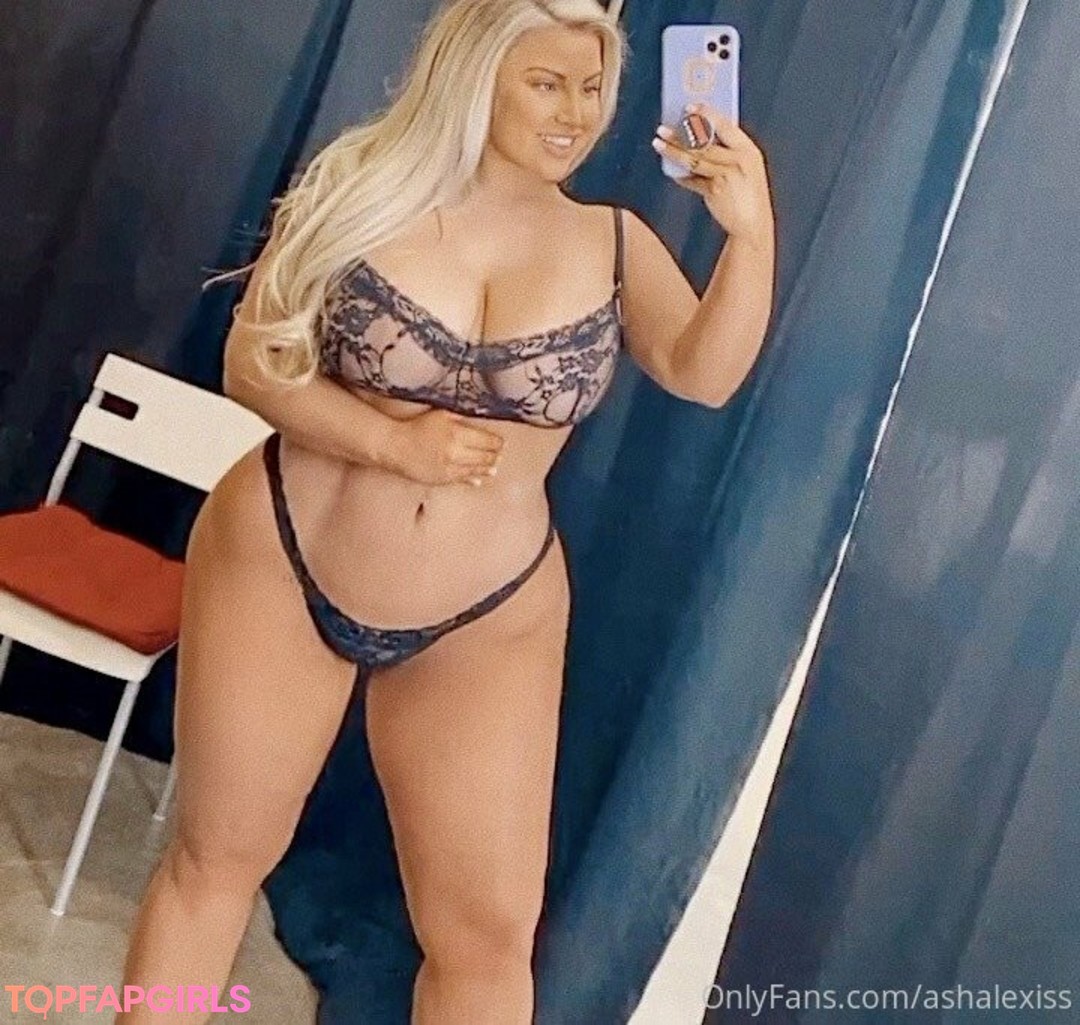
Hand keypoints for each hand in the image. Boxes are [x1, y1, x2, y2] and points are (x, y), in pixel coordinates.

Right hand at [385, 407, 503, 486]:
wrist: (395, 446)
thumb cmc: (416, 427)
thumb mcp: (441, 415)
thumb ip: (460, 419)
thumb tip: (477, 424)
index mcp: (458, 433)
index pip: (487, 440)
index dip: (497, 442)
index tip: (501, 441)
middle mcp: (457, 452)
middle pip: (485, 457)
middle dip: (495, 455)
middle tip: (500, 454)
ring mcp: (450, 468)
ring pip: (476, 470)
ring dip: (487, 468)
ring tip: (494, 467)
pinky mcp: (442, 479)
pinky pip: (462, 480)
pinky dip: (473, 479)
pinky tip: (479, 480)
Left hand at [652, 103, 773, 247]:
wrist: (753, 225)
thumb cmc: (749, 196)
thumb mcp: (747, 169)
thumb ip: (729, 154)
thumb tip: (702, 140)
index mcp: (749, 150)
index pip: (725, 125)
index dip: (706, 113)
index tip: (690, 106)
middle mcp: (738, 160)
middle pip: (705, 141)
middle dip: (681, 133)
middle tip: (663, 128)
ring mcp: (727, 175)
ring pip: (694, 158)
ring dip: (673, 150)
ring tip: (658, 143)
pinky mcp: (715, 190)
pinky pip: (693, 180)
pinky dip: (681, 177)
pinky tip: (671, 172)